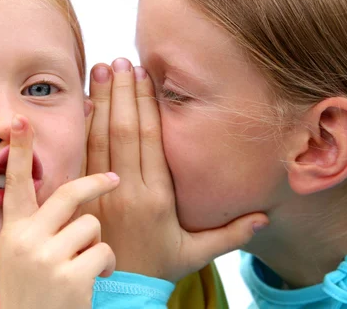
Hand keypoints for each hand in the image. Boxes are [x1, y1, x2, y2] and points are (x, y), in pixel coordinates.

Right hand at [0, 115, 119, 308]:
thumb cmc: (38, 291)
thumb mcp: (25, 255)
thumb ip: (40, 224)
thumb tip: (68, 191)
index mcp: (14, 231)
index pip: (17, 182)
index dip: (19, 150)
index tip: (19, 119)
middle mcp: (25, 239)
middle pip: (70, 194)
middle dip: (97, 185)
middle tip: (114, 181)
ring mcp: (45, 257)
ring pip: (92, 226)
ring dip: (97, 245)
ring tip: (85, 266)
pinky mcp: (69, 276)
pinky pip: (103, 252)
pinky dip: (105, 266)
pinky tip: (92, 283)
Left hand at [82, 59, 268, 281]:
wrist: (116, 292)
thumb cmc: (158, 268)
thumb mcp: (197, 254)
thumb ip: (230, 233)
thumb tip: (265, 217)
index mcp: (157, 198)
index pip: (150, 141)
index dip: (146, 106)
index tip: (144, 76)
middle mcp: (128, 190)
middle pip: (124, 132)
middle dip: (122, 93)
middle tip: (120, 61)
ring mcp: (101, 193)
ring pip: (100, 139)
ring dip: (100, 102)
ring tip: (100, 70)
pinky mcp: (83, 197)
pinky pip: (81, 157)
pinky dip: (83, 129)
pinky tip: (84, 104)